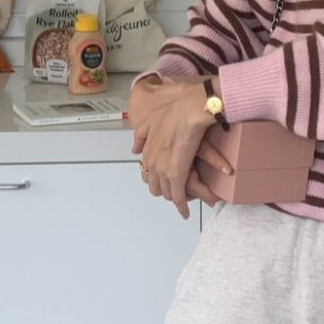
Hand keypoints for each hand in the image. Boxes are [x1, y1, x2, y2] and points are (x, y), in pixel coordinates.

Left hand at [129, 77, 232, 218]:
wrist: (190, 109)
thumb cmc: (176, 110)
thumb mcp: (151, 120)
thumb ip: (141, 135)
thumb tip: (134, 149)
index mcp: (147, 150)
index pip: (147, 173)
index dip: (157, 179)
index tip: (165, 182)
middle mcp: (152, 162)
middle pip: (155, 187)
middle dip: (166, 191)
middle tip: (178, 192)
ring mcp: (163, 169)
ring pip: (167, 193)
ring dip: (175, 197)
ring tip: (185, 201)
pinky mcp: (177, 174)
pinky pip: (178, 197)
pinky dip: (181, 207)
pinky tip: (185, 213)